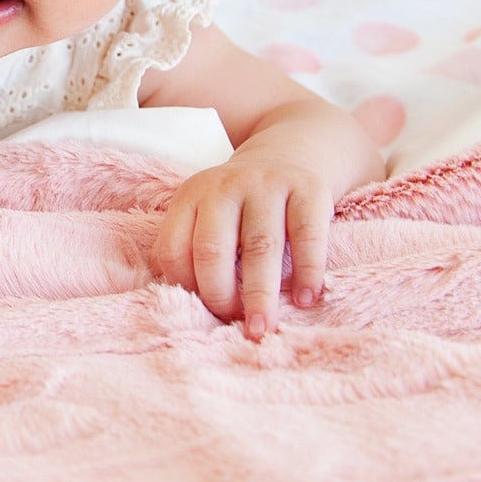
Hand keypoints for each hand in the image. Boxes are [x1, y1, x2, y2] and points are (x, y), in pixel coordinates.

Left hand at [153, 148, 332, 339]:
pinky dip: (307, 271)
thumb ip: (195, 250)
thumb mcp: (208, 213)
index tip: (202, 312)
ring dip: (261, 294)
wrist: (290, 154)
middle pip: (212, 249)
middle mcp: (225, 187)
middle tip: (234, 325)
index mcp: (191, 196)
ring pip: (260, 246)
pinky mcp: (307, 188)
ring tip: (263, 327)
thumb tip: (195, 311)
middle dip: (220, 295)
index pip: (173, 248)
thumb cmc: (243, 206)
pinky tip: (306, 299)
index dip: (185, 287)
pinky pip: (307, 235)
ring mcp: (267, 184)